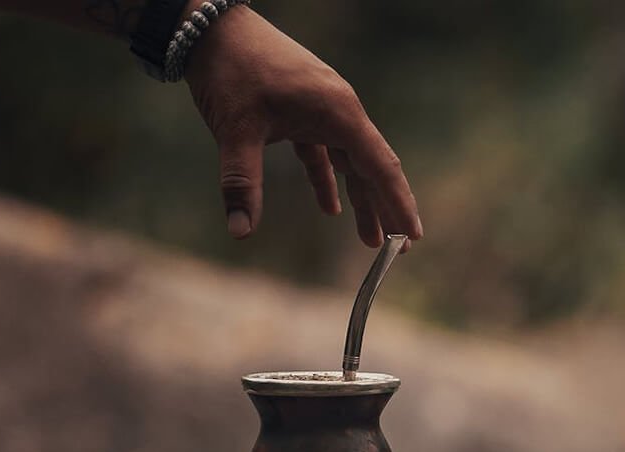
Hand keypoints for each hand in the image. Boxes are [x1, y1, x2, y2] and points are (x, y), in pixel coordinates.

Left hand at [183, 6, 422, 249]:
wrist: (212, 28)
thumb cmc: (231, 71)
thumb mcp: (236, 129)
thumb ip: (242, 182)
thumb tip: (241, 231)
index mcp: (338, 113)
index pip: (380, 167)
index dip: (398, 205)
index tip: (412, 237)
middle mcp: (338, 110)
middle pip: (372, 167)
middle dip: (386, 208)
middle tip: (399, 250)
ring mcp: (322, 108)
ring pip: (350, 161)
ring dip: (359, 198)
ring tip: (369, 238)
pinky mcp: (302, 109)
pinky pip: (324, 151)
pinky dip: (327, 179)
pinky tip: (329, 208)